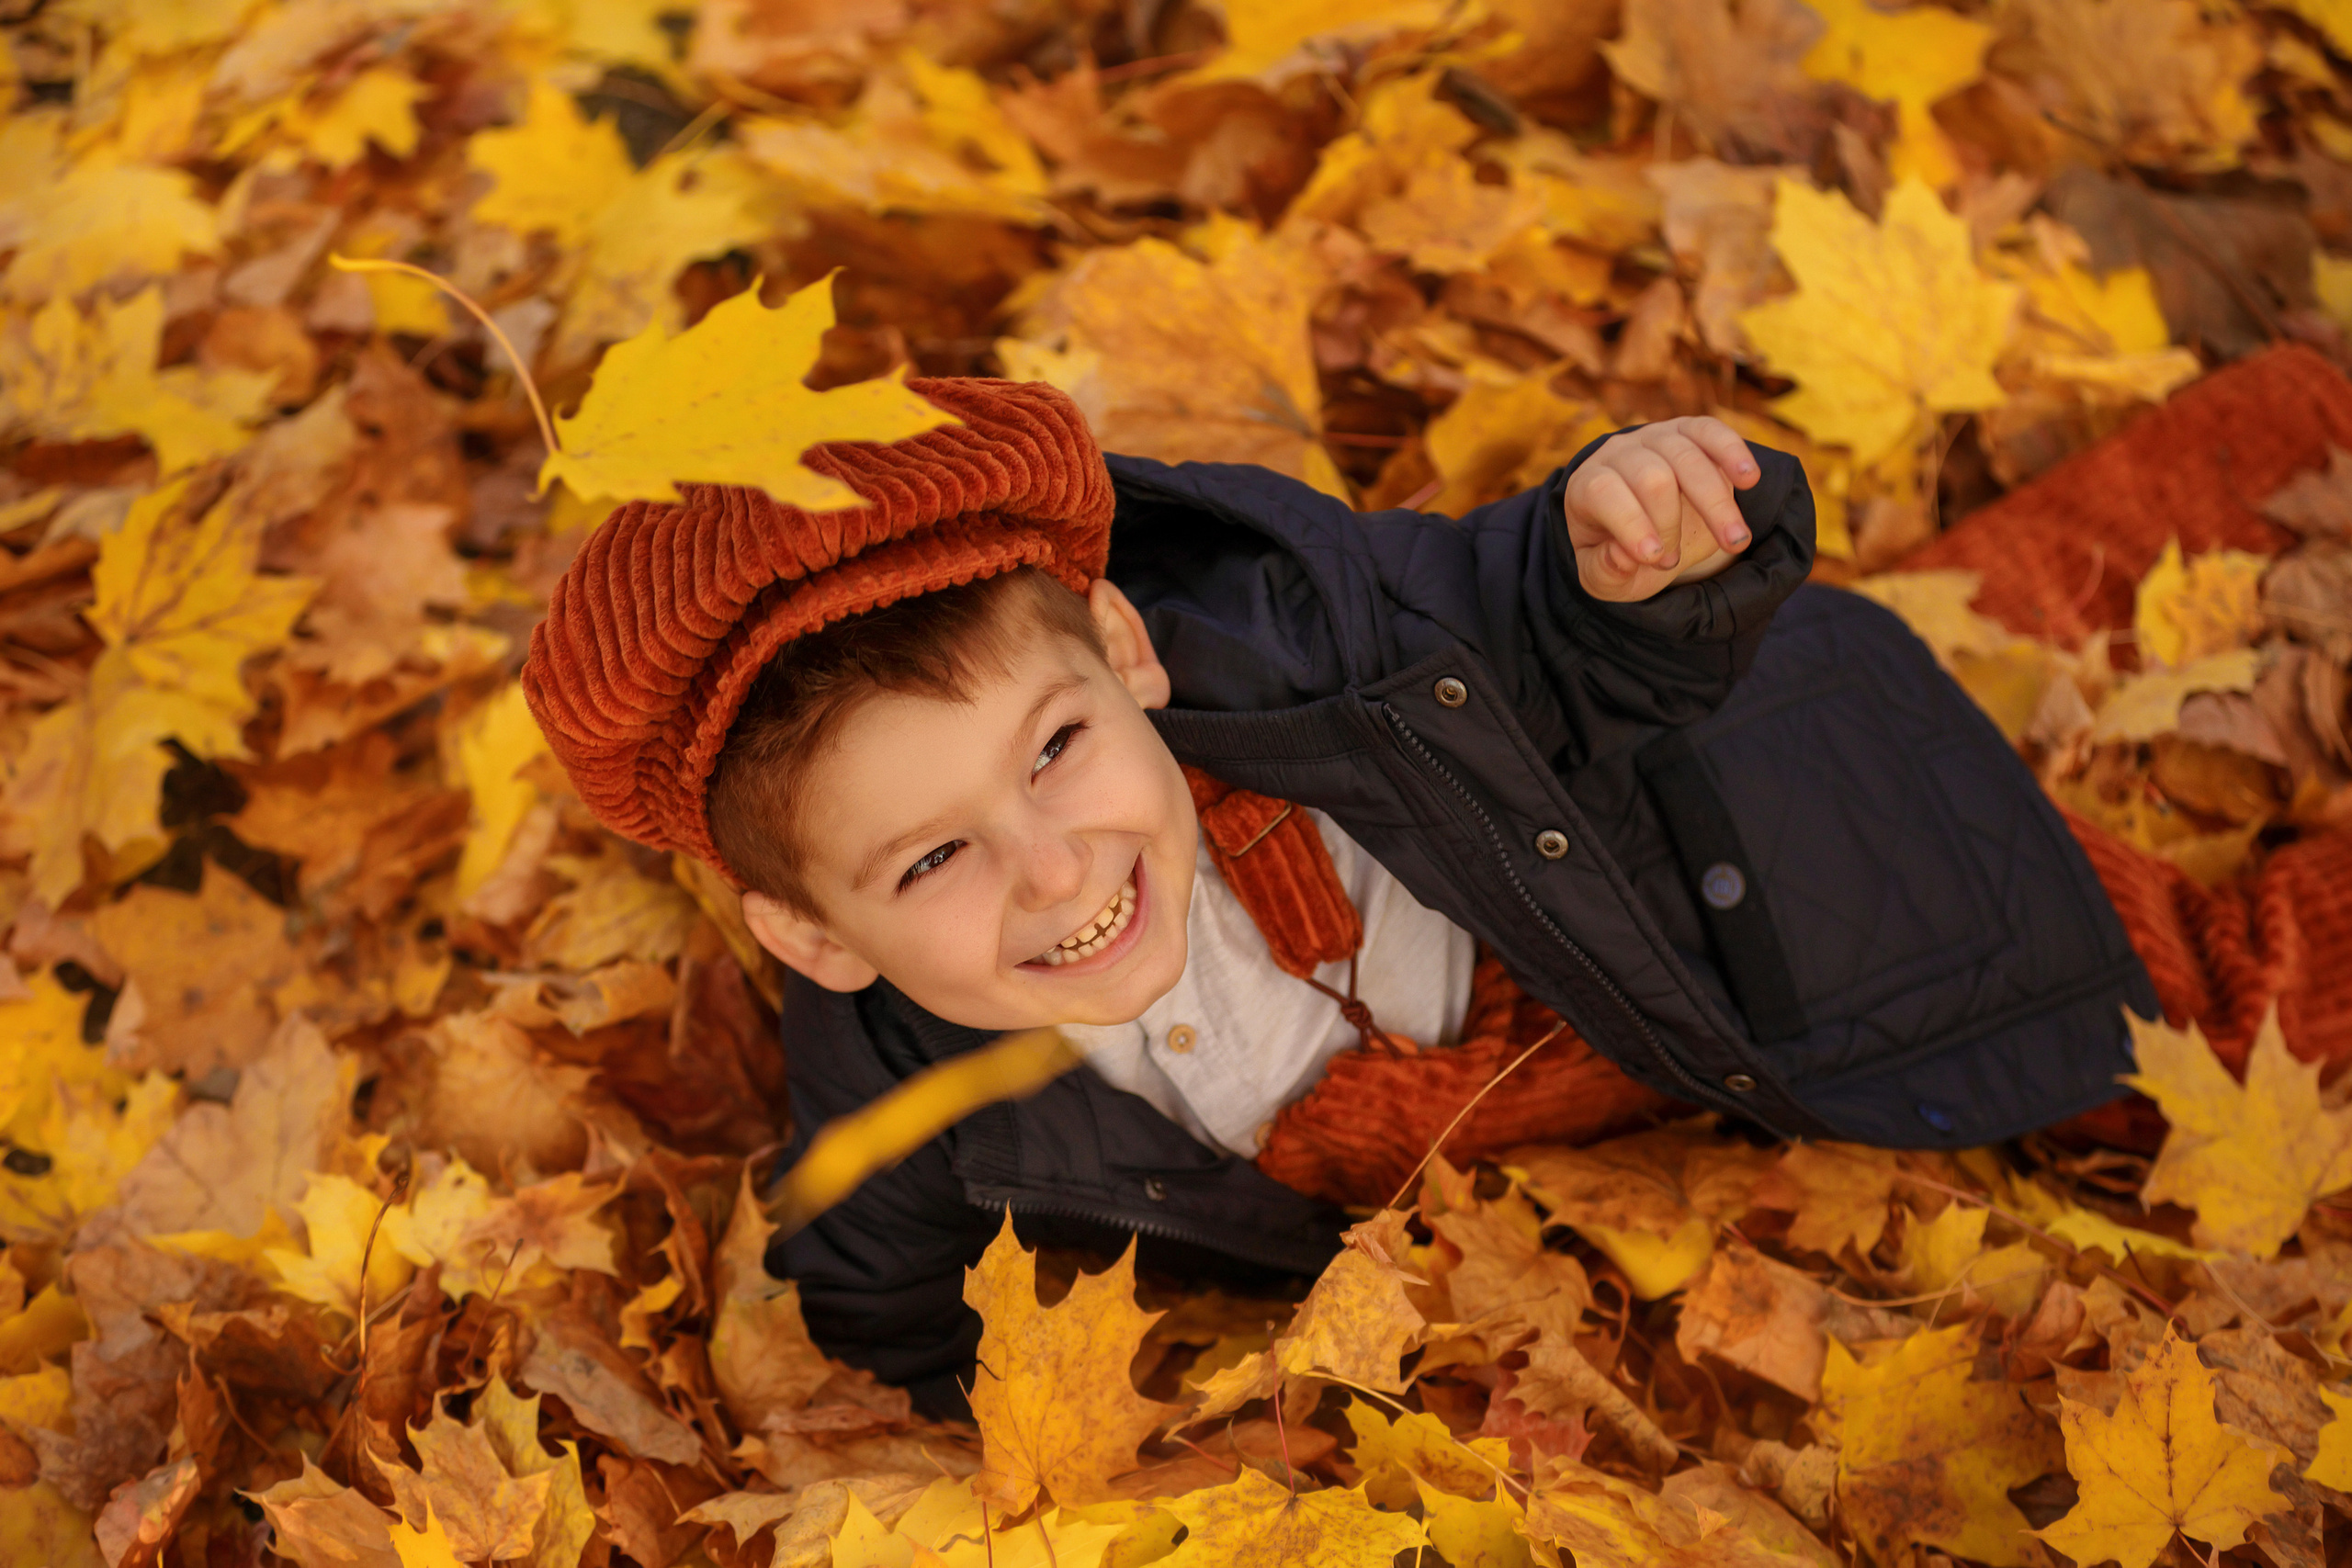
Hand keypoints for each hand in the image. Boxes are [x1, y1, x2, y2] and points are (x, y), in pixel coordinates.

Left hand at [1564, 417, 1760, 602]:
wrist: (1643, 526)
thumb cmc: (1616, 552)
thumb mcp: (1600, 575)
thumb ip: (1605, 570)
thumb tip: (1624, 557)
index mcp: (1587, 485)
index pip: (1605, 492)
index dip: (1630, 523)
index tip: (1655, 558)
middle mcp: (1619, 453)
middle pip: (1653, 478)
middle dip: (1670, 525)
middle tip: (1672, 562)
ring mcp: (1656, 437)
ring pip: (1689, 458)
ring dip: (1717, 504)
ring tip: (1736, 542)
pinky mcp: (1690, 431)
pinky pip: (1712, 432)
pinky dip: (1733, 453)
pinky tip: (1750, 480)